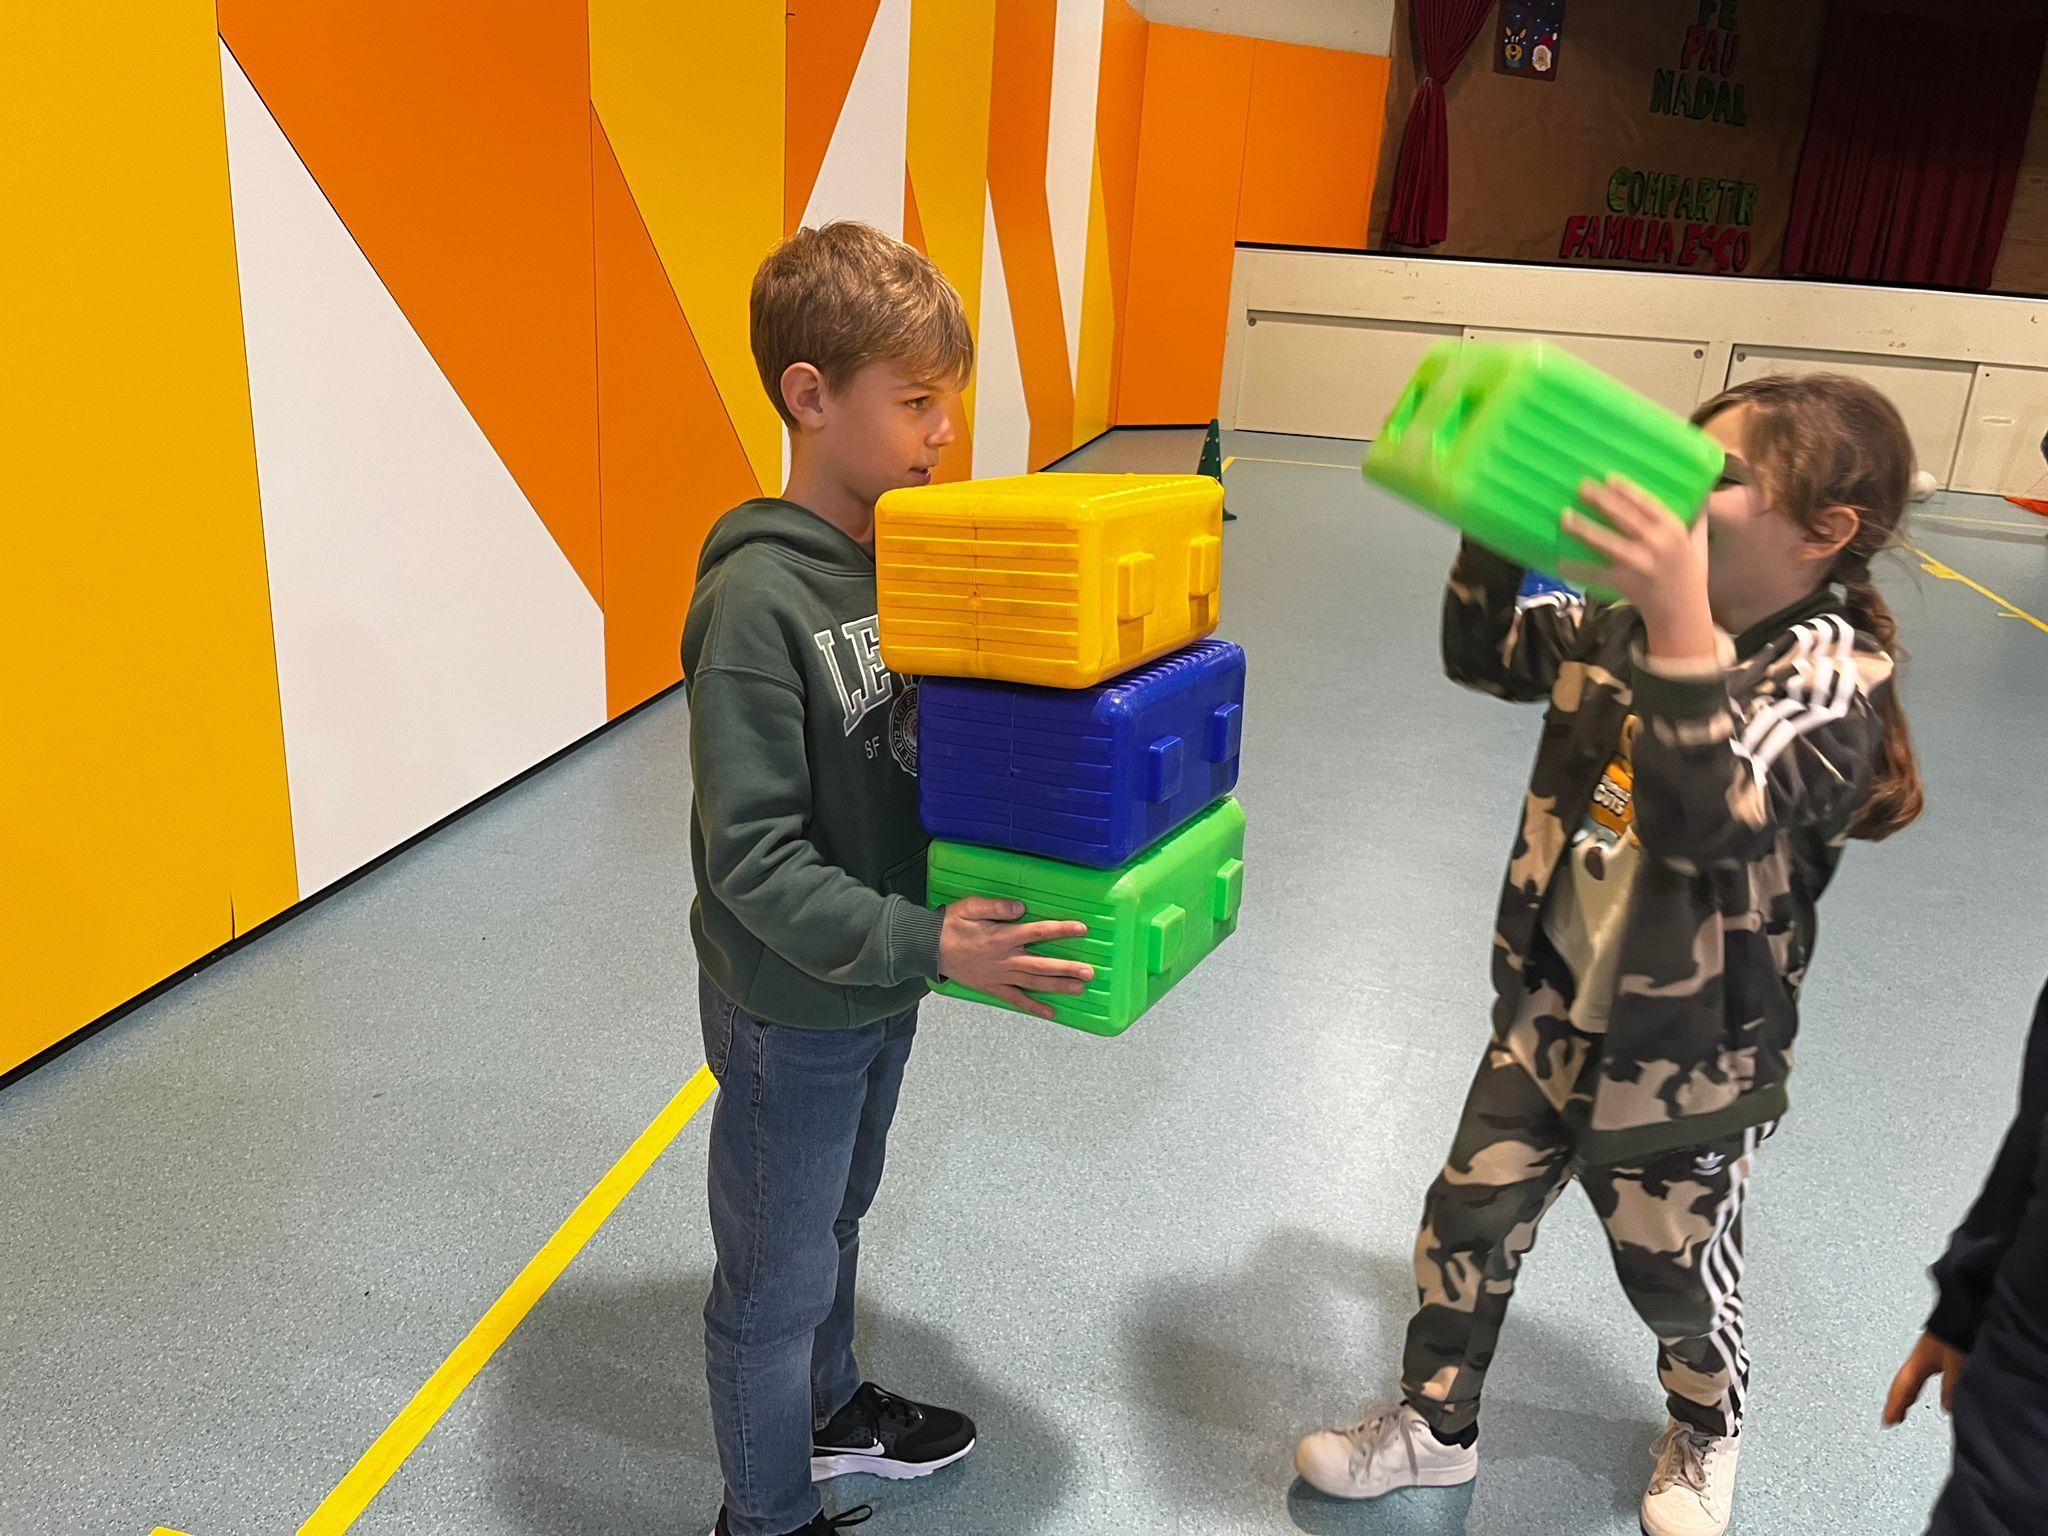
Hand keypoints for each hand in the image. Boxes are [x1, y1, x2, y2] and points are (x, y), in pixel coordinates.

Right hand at [938, 898, 1092, 1020]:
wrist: (928, 948)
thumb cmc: (950, 924)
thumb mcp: (971, 906)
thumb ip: (997, 907)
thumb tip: (1021, 907)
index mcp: (1002, 937)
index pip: (1038, 932)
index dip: (1061, 930)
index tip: (1081, 929)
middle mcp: (1005, 959)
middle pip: (1042, 964)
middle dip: (1067, 968)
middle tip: (1089, 972)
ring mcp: (999, 976)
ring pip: (1033, 983)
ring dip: (1057, 987)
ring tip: (1079, 989)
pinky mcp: (992, 987)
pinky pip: (1015, 1000)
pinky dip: (1032, 1007)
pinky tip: (1050, 1013)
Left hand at [1560, 476, 1715, 659]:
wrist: (1683, 614)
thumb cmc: (1687, 574)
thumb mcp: (1696, 543)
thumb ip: (1695, 518)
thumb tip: (1700, 491)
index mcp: (1674, 530)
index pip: (1648, 504)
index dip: (1627, 490)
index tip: (1609, 478)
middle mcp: (1658, 544)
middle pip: (1624, 518)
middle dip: (1601, 501)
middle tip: (1582, 487)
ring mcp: (1640, 565)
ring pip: (1608, 543)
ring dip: (1584, 530)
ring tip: (1565, 517)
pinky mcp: (1626, 584)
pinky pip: (1597, 574)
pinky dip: (1579, 569)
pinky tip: (1561, 562)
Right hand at [1883, 1331, 1967, 1425]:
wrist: (1970, 1306)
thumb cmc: (1960, 1326)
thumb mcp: (1955, 1360)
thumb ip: (1950, 1385)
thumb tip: (1948, 1406)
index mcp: (1920, 1356)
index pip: (1902, 1385)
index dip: (1894, 1404)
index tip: (1887, 1420)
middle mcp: (1923, 1353)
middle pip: (1906, 1380)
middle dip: (1899, 1398)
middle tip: (1893, 1415)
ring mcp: (1932, 1350)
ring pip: (1917, 1374)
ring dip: (1912, 1390)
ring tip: (1909, 1403)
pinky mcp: (1946, 1348)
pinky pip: (1931, 1371)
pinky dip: (1928, 1382)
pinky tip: (1940, 1388)